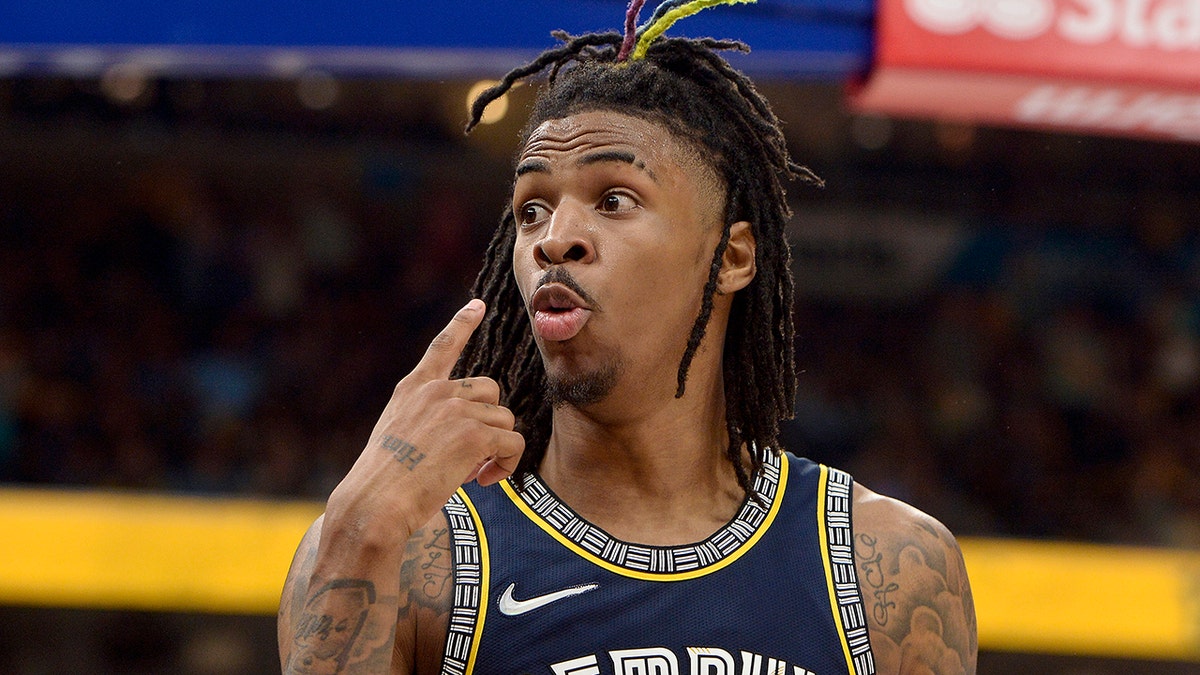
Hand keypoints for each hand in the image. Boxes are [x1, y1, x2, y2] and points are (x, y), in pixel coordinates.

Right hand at [326, 299, 524, 541]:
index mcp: (413, 388)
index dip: (462, 324)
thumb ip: (429, 421)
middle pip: (491, 391)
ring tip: (473, 474)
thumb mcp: (397, 435)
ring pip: (504, 419)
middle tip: (470, 458)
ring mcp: (456, 409)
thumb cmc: (382, 483)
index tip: (478, 305)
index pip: (443, 346)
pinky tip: (484, 481)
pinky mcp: (475, 433)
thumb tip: (474, 434)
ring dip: (497, 448)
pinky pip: (513, 443)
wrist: (374, 503)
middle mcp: (436, 391)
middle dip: (489, 422)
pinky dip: (506, 465)